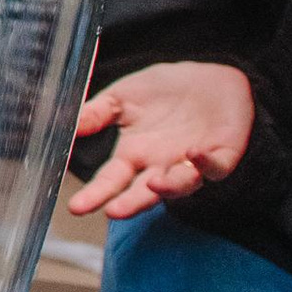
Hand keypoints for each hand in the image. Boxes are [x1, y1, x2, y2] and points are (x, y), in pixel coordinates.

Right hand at [69, 61, 254, 219]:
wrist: (209, 78)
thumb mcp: (123, 96)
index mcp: (134, 156)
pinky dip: (205, 164)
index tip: (75, 207)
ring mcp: (190, 164)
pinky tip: (193, 153)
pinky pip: (215, 166)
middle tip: (113, 212)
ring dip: (169, 187)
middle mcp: (160, 167)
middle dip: (129, 205)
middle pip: (142, 193)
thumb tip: (69, 125)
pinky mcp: (221, 155)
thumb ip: (98, 112)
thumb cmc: (164, 90)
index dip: (95, 195)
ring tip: (153, 184)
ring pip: (180, 186)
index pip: (111, 181)